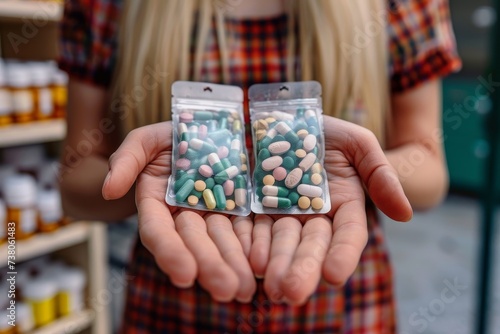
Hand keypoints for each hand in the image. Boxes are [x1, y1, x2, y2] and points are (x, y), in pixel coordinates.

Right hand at [102, 122, 255, 302]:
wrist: (208, 125)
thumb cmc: (171, 133)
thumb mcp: (145, 140)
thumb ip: (127, 161)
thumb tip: (108, 190)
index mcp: (157, 205)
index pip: (159, 232)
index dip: (170, 253)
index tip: (185, 275)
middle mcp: (184, 215)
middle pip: (196, 244)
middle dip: (210, 267)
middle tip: (227, 290)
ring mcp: (214, 213)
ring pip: (223, 242)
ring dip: (235, 266)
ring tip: (247, 287)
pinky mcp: (240, 208)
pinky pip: (248, 228)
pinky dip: (255, 246)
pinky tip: (265, 263)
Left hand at [248, 115, 412, 304]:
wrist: (288, 119)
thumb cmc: (330, 132)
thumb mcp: (359, 145)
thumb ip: (380, 176)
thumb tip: (406, 215)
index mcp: (345, 207)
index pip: (347, 236)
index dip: (342, 255)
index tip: (333, 275)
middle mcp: (315, 217)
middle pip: (311, 246)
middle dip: (303, 269)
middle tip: (293, 292)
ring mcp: (284, 213)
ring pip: (281, 242)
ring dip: (275, 265)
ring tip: (268, 285)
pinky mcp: (257, 207)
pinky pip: (254, 227)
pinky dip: (252, 243)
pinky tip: (248, 260)